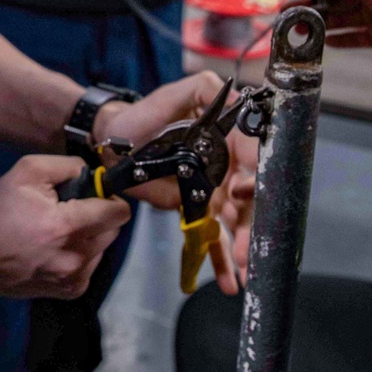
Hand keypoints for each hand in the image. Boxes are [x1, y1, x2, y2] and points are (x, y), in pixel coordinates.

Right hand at [0, 155, 129, 301]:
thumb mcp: (25, 171)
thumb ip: (66, 165)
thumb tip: (93, 173)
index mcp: (65, 226)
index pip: (118, 212)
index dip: (110, 197)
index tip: (94, 193)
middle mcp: (76, 257)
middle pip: (114, 229)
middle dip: (98, 216)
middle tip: (70, 210)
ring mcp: (74, 278)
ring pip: (103, 248)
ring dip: (90, 236)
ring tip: (58, 231)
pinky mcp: (71, 291)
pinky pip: (91, 266)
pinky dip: (81, 255)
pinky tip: (55, 250)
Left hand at [94, 71, 256, 294]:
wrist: (117, 143)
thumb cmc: (145, 116)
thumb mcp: (176, 95)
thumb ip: (206, 89)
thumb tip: (236, 97)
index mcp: (229, 139)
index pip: (253, 158)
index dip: (254, 175)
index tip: (242, 190)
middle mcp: (228, 166)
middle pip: (250, 198)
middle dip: (251, 224)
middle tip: (246, 246)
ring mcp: (214, 191)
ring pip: (236, 221)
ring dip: (241, 245)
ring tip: (243, 267)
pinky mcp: (197, 210)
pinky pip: (212, 237)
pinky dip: (221, 260)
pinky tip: (231, 281)